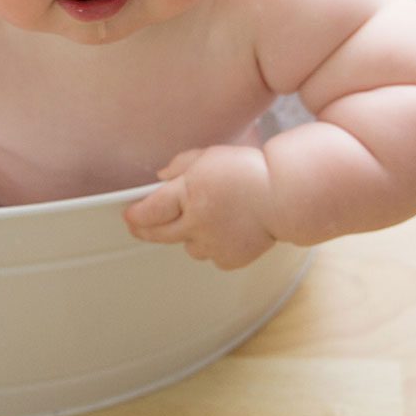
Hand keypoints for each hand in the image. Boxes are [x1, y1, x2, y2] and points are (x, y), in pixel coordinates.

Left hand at [123, 144, 277, 269]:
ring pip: (186, 246)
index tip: (129, 214)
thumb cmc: (250, 171)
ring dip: (186, 235)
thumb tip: (160, 178)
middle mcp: (198, 222)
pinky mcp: (230, 259)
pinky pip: (210, 255)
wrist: (286, 195)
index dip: (135, 214)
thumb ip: (180, 166)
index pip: (150, 210)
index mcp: (191, 192)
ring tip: (203, 218)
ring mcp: (214, 244)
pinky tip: (224, 229)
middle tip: (137, 226)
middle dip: (144, 230)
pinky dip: (211, 245)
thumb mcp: (209, 156)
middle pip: (159, 233)